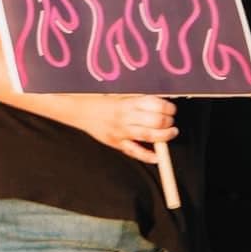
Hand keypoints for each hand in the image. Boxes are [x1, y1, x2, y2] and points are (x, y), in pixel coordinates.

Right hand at [61, 92, 177, 163]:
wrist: (79, 110)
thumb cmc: (101, 101)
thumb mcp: (120, 94)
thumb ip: (139, 100)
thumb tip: (160, 106)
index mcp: (127, 102)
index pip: (156, 105)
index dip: (168, 108)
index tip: (171, 109)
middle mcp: (125, 116)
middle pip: (156, 121)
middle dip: (168, 122)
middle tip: (170, 122)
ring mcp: (121, 130)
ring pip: (149, 136)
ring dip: (164, 136)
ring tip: (170, 134)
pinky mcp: (116, 142)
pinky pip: (134, 151)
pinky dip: (147, 156)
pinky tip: (157, 157)